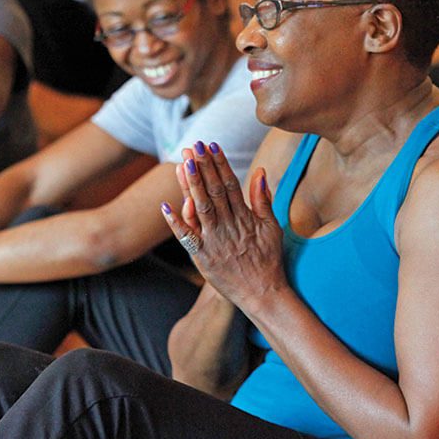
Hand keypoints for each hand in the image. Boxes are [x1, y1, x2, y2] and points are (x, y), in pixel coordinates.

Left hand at [159, 142, 288, 311]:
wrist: (263, 293)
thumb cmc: (269, 260)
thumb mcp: (273, 227)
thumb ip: (264, 200)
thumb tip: (261, 171)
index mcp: (245, 217)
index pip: (230, 184)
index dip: (220, 164)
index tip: (211, 145)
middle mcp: (229, 226)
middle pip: (214, 191)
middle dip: (203, 166)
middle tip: (194, 146)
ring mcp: (215, 241)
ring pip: (201, 208)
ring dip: (191, 185)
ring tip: (184, 163)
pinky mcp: (204, 257)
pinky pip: (188, 239)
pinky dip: (177, 223)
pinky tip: (165, 207)